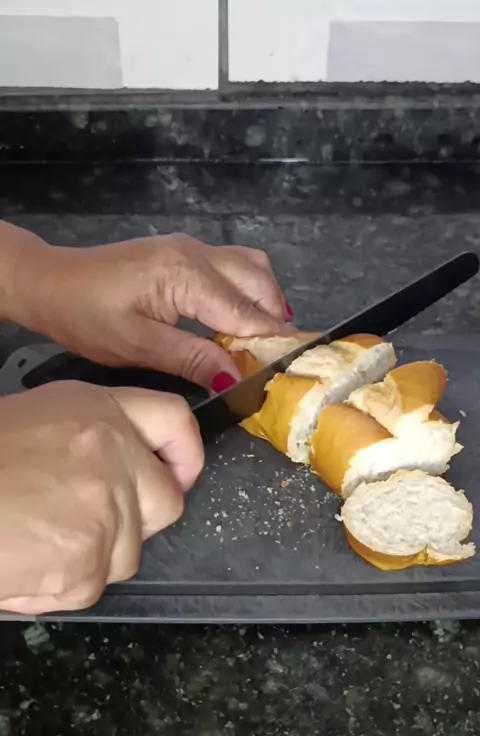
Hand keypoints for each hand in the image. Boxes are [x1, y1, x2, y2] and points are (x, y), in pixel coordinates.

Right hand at [0, 381, 202, 614]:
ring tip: (31, 544)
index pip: (173, 418)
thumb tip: (118, 474)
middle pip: (167, 501)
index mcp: (95, 411)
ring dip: (89, 559)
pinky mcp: (88, 560)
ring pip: (127, 554)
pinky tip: (19, 566)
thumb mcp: (30, 423)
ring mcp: (107, 509)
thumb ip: (86, 442)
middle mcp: (113, 453)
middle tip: (87, 526)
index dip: (184, 453)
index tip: (177, 475)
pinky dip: (56, 588)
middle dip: (137, 521)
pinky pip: (88, 587)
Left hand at [6, 229, 289, 389]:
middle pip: (259, 283)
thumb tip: (234, 378)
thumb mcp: (140, 346)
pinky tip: (239, 321)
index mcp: (186, 275)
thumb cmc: (88, 317)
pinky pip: (234, 266)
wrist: (54, 283)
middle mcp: (196, 253)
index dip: (271, 341)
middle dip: (275, 321)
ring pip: (252, 268)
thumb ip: (192, 358)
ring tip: (262, 342)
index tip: (293, 365)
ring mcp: (192, 248)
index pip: (245, 312)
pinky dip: (248, 292)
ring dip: (265, 302)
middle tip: (278, 360)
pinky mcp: (185, 252)